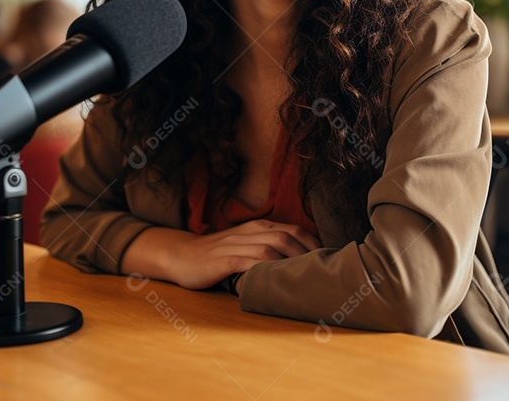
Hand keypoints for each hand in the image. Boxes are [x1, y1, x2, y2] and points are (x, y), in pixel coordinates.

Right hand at [120, 219, 319, 290]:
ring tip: (305, 277)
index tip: (326, 259)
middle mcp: (249, 233)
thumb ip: (267, 246)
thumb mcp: (245, 244)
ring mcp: (236, 245)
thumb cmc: (217, 253)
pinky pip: (248, 262)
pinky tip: (275, 280)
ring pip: (270, 247)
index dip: (313, 243)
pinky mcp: (223, 260)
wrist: (181, 255)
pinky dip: (264, 269)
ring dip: (290, 261)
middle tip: (321, 271)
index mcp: (257, 227)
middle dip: (307, 253)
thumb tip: (298, 261)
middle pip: (286, 237)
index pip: (294, 229)